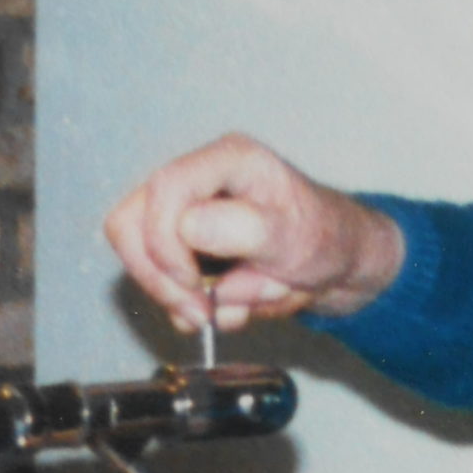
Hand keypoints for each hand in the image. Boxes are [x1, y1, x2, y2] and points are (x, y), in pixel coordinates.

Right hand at [104, 133, 404, 333]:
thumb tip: (188, 225)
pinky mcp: (186, 251)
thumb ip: (244, 228)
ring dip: (186, 299)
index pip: (164, 189)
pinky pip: (163, 286)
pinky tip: (234, 309)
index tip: (195, 283)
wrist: (341, 268)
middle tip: (202, 312)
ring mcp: (187, 218)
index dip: (165, 242)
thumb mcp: (295, 235)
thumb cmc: (327, 237)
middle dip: (164, 279)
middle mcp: (199, 183)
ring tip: (238, 307)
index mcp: (226, 161)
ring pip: (144, 262)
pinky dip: (193, 310)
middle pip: (132, 225)